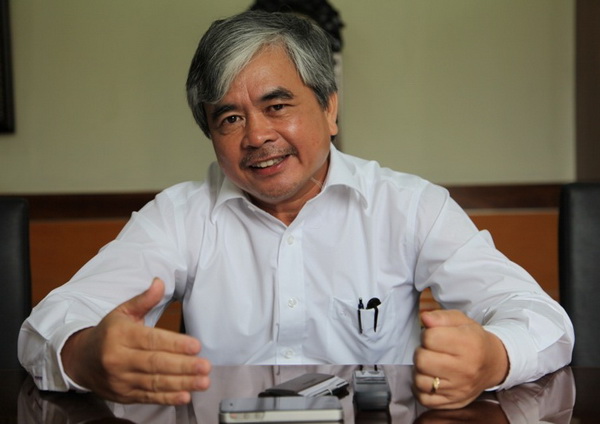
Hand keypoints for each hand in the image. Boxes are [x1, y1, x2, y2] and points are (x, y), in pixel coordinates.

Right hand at [61, 278, 210, 404]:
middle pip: (155, 364)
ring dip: (181, 383)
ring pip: (154, 383)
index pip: (151, 340)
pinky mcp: (124, 396)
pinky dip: (167, 398)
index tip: (196, 346)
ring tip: (203, 382)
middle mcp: (118, 359)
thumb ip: (144, 299)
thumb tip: (160, 283)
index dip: (175, 344)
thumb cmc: (108, 333)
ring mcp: (120, 380)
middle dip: (183, 366)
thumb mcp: (122, 312)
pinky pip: (148, 397)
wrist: (80, 360)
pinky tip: (185, 396)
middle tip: (205, 366)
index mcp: (120, 336)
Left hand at [412, 310, 508, 408]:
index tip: (433, 336)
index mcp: (468, 344)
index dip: (426, 334)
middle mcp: (465, 369)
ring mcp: (459, 388)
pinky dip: (421, 389)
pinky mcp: (453, 401)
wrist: (493, 363)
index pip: (430, 338)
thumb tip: (424, 318)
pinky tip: (429, 378)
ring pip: (420, 380)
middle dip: (421, 352)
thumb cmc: (474, 340)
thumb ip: (441, 317)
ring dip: (420, 371)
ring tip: (430, 365)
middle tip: (430, 351)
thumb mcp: (462, 321)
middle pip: (422, 360)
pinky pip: (424, 399)